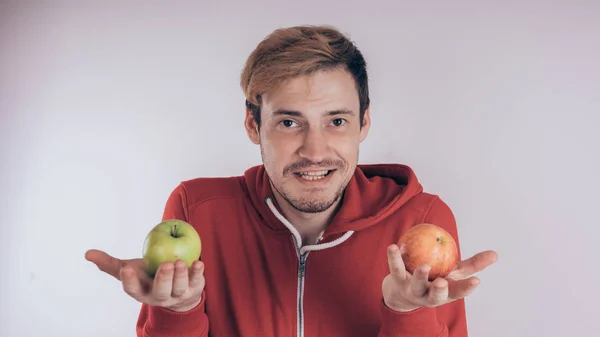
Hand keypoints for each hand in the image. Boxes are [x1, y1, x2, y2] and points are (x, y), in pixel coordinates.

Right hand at [85, 249, 204, 311]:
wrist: (176, 288)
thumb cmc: (148, 275)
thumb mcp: (130, 269)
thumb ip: (110, 263)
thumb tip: (87, 254)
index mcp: (141, 292)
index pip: (133, 290)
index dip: (129, 281)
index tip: (127, 268)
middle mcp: (159, 297)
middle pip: (160, 291)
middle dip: (163, 280)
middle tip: (166, 265)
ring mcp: (177, 295)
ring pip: (179, 288)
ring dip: (180, 276)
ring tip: (180, 262)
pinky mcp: (193, 290)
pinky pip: (197, 282)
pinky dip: (198, 272)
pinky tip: (199, 262)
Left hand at [382, 244, 497, 311]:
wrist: (402, 291)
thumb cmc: (435, 279)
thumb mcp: (454, 273)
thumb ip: (473, 265)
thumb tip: (495, 254)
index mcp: (444, 294)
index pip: (457, 292)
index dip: (466, 288)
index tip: (476, 281)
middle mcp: (428, 295)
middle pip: (435, 295)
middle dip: (440, 291)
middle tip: (442, 282)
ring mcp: (412, 289)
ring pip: (416, 284)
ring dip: (420, 276)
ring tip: (424, 266)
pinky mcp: (397, 280)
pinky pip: (395, 267)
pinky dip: (394, 257)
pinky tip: (394, 246)